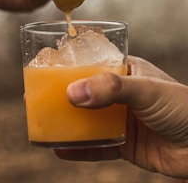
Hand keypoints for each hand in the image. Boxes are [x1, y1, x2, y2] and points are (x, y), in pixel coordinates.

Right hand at [55, 56, 187, 179]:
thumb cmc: (182, 107)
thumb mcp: (145, 89)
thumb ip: (111, 89)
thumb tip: (72, 93)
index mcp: (126, 72)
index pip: (94, 63)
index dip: (72, 65)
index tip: (47, 66)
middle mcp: (121, 94)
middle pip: (86, 92)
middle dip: (64, 94)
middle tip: (38, 95)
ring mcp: (122, 119)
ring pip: (88, 119)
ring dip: (67, 121)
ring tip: (44, 121)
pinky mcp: (124, 143)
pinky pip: (96, 146)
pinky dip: (78, 148)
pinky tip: (60, 149)